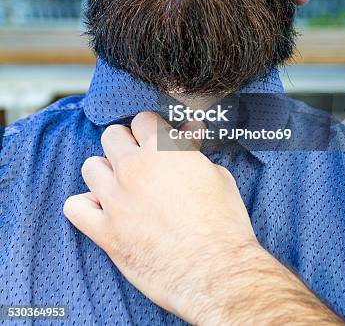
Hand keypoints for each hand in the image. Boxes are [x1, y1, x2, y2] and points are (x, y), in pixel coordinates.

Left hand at [63, 112, 259, 323]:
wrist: (216, 272)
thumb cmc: (223, 224)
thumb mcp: (218, 175)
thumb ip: (193, 153)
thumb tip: (187, 135)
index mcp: (163, 149)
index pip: (142, 120)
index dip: (152, 130)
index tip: (156, 142)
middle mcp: (134, 168)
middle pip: (111, 136)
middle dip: (126, 145)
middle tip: (139, 161)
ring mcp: (116, 199)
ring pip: (90, 167)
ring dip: (105, 173)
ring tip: (121, 186)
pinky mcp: (106, 232)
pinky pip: (75, 207)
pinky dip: (85, 207)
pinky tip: (102, 212)